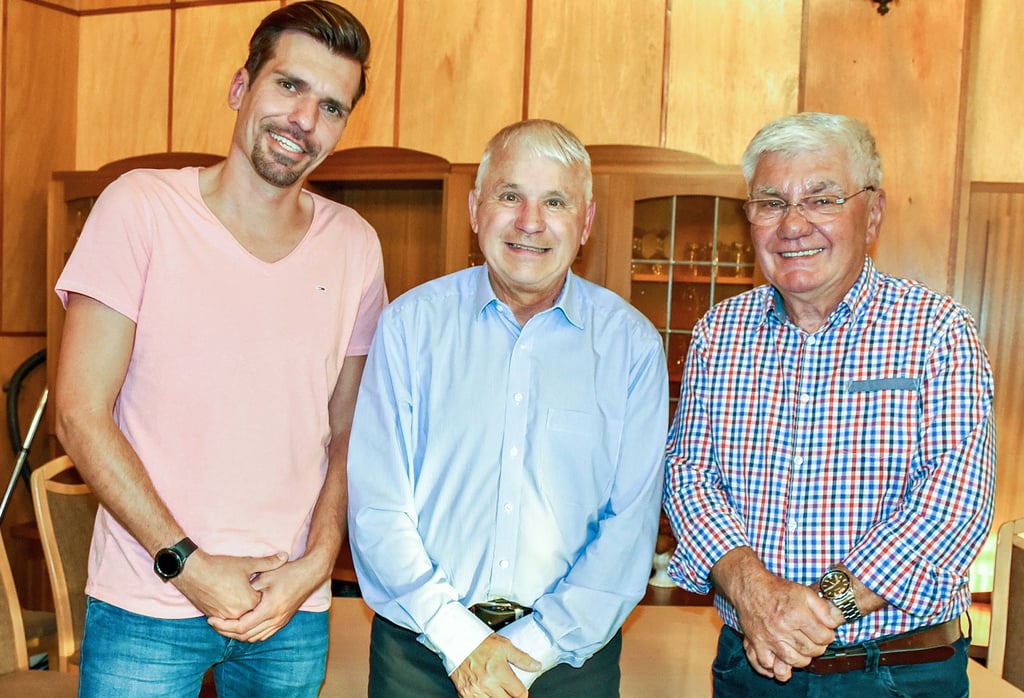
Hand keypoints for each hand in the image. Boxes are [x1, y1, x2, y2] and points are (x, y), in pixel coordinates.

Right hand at [173, 549, 287, 619]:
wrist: (192, 571)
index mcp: (249, 603)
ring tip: (245, 602)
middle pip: (252, 615)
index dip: (265, 595)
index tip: (265, 587)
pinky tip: (233, 604)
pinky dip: (232, 616)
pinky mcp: (212, 617)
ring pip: (239, 620)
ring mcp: (223, 618)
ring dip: (244, 614)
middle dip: (256, 607)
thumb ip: (268, 563)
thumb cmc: (220, 567)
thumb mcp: (247, 563)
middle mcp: (237, 614)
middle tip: (257, 597)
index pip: (263, 604)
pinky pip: (226, 621)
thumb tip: (285, 556)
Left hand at [206, 555, 323, 641]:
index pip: (241, 627)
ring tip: (225, 626)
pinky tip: (242, 627)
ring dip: (238, 635)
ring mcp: (280, 622)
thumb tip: (232, 597)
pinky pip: (263, 634)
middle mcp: (275, 619)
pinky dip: (250, 634)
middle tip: (214, 624)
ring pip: (254, 638)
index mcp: (269, 609)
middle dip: (227, 632)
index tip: (212, 619)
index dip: (224, 625)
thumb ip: (249, 588)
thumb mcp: (265, 576)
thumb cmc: (288, 572)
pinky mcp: (283, 621)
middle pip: (246, 636)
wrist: (310, 574)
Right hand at [450, 634, 540, 697]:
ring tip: (497, 689)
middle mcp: (486, 684)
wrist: (456, 640)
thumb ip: (522, 658)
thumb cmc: (479, 641)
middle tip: (509, 690)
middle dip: (510, 696)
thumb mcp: (504, 645)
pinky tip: (485, 691)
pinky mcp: (464, 693)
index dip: (523, 693)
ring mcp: (474, 691)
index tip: (521, 691)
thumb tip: (536, 666)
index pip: (519, 693)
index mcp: (498, 672)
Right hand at [734, 575, 836, 681]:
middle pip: (810, 650)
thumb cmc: (777, 590)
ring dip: (802, 659)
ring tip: (802, 651)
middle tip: (815, 641)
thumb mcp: (804, 592)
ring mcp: (768, 638)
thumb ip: (822, 608)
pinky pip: (765, 664)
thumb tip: (833, 623)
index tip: (825, 633)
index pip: (822, 637)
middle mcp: (782, 629)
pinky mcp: (756, 643)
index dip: (828, 636)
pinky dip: (773, 668)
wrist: (750, 588)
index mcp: (796, 615)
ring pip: (792, 660)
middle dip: (817, 648)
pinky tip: (780, 663)